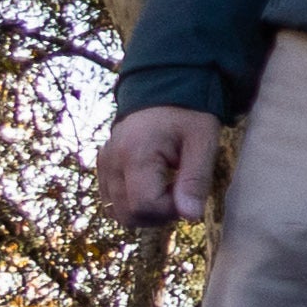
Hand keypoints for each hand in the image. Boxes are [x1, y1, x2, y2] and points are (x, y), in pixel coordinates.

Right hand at [99, 106, 224, 228]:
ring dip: (146, 211)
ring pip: (118, 212)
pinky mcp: (103, 167)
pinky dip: (133, 203)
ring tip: (167, 186)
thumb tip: (190, 216)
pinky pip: (112, 201)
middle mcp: (112, 161)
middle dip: (159, 214)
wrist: (164, 90)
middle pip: (129, 215)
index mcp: (135, 154)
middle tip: (179, 191)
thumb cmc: (188, 114)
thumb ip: (196, 180)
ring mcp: (104, 164)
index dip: (171, 210)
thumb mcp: (203, 142)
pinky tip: (152, 186)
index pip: (146, 206)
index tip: (187, 191)